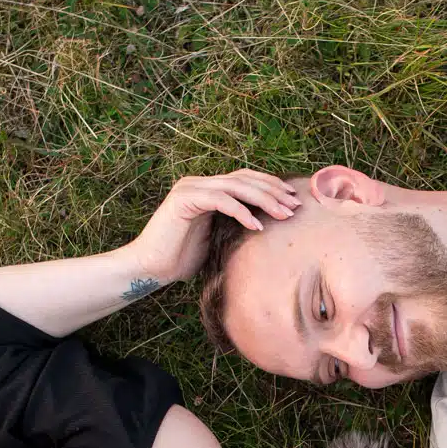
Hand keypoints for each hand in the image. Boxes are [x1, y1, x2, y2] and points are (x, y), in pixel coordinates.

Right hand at [121, 170, 301, 285]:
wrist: (151, 268)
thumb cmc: (182, 259)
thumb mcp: (217, 239)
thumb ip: (235, 226)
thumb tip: (266, 228)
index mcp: (207, 189)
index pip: (244, 179)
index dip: (270, 186)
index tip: (293, 199)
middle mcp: (199, 183)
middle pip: (244, 178)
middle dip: (273, 190)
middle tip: (295, 205)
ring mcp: (190, 188)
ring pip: (235, 186)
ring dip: (263, 199)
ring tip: (283, 214)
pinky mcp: (184, 199)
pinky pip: (220, 201)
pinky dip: (241, 212)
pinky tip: (257, 227)